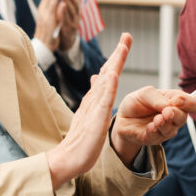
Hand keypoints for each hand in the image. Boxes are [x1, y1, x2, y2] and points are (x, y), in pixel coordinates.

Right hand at [33, 0, 67, 51]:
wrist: (42, 47)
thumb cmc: (47, 34)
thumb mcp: (52, 20)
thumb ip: (56, 11)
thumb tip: (62, 2)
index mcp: (44, 9)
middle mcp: (43, 10)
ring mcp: (45, 15)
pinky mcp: (48, 22)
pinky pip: (52, 9)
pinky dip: (56, 0)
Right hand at [45, 33, 130, 189]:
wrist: (67, 159)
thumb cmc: (80, 143)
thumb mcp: (90, 118)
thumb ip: (93, 102)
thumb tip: (95, 82)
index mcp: (94, 101)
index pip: (106, 76)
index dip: (116, 60)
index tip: (124, 44)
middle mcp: (93, 101)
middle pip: (106, 72)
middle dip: (118, 54)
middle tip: (127, 36)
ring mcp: (93, 108)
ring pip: (105, 81)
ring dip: (114, 63)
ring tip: (123, 47)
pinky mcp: (94, 119)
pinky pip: (103, 100)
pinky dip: (108, 85)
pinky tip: (113, 74)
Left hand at [56, 0, 81, 51]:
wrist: (66, 39)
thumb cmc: (66, 22)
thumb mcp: (68, 9)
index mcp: (76, 8)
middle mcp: (77, 13)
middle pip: (76, 2)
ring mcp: (75, 21)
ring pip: (73, 9)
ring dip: (68, 0)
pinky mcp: (70, 29)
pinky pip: (68, 19)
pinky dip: (65, 12)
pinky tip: (62, 6)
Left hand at [110, 88, 195, 164]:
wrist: (122, 117)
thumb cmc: (137, 103)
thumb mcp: (144, 93)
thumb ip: (157, 97)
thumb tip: (169, 106)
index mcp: (176, 102)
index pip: (195, 104)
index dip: (191, 103)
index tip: (178, 100)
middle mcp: (173, 117)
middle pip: (184, 118)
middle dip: (176, 114)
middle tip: (167, 111)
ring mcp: (165, 130)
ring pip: (171, 130)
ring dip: (164, 124)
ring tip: (156, 119)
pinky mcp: (152, 139)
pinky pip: (157, 137)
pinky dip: (153, 131)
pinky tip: (149, 126)